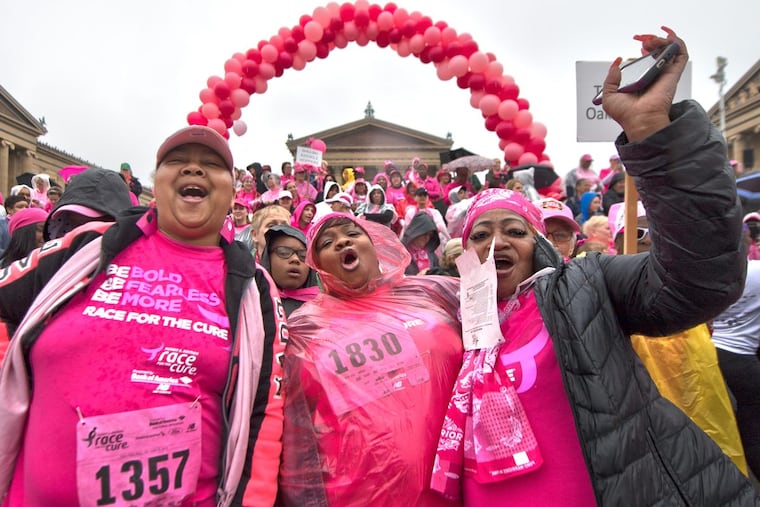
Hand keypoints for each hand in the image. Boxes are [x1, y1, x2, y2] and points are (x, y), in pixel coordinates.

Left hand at [601, 26, 688, 141]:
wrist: (638, 120)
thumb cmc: (625, 114)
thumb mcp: (609, 95)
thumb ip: (610, 78)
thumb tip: (617, 63)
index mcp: (641, 81)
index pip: (646, 60)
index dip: (643, 49)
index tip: (637, 42)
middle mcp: (654, 77)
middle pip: (658, 52)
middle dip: (651, 41)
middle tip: (643, 41)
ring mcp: (665, 74)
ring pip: (670, 51)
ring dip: (662, 40)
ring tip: (651, 40)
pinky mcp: (673, 74)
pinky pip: (681, 55)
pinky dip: (677, 43)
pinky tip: (668, 38)